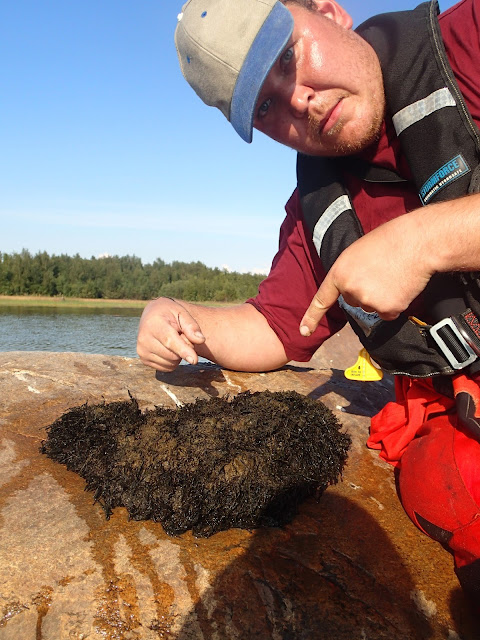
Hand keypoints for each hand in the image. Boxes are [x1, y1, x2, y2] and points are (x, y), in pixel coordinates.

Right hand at [137, 297, 205, 370]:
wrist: (152, 315)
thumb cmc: (169, 313)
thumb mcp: (182, 313)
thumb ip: (192, 326)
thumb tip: (200, 340)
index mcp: (153, 324)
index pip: (170, 341)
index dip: (183, 350)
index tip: (194, 360)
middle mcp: (144, 339)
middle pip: (173, 355)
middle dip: (184, 348)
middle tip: (181, 335)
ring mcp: (142, 351)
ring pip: (171, 363)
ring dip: (178, 355)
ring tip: (173, 340)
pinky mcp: (144, 360)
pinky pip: (167, 367)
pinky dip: (172, 361)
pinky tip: (168, 348)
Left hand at [299, 214, 433, 335]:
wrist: (418, 242)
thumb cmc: (391, 240)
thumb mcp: (357, 252)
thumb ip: (350, 272)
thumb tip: (352, 289)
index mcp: (339, 273)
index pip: (322, 299)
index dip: (312, 317)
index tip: (303, 331)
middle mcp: (350, 290)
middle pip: (355, 301)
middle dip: (366, 290)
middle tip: (381, 270)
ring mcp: (368, 302)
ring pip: (372, 308)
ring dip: (382, 297)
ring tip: (393, 274)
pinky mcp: (387, 310)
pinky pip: (388, 313)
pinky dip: (396, 303)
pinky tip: (401, 286)